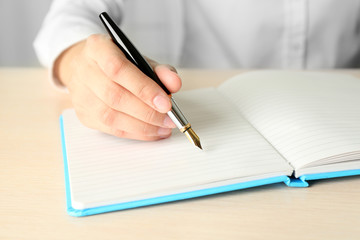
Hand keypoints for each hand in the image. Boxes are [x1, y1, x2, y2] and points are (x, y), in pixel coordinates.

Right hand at [55, 34, 181, 140]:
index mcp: (98, 48)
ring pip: (111, 116)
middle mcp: (84, 71)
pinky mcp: (84, 115)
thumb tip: (175, 84)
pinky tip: (152, 132)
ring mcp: (80, 95)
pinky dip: (136, 133)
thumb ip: (159, 70)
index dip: (143, 88)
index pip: (118, 69)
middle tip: (169, 119)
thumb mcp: (139, 59)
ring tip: (164, 127)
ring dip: (143, 126)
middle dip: (147, 112)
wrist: (84, 68)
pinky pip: (111, 129)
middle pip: (115, 96)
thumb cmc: (116, 63)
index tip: (166, 103)